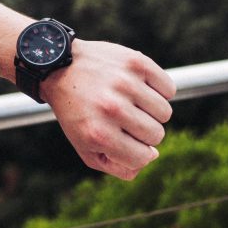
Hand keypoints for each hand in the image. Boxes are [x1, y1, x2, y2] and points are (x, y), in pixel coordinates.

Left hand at [41, 38, 175, 179]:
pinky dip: (159, 91)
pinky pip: (168, 88)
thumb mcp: (85, 146)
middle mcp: (112, 108)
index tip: (124, 138)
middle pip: (156, 134)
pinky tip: (139, 88)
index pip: (143, 157)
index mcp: (99, 133)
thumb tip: (152, 156)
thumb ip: (118, 165)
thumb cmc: (76, 110)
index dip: (137, 151)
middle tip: (124, 117)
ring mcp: (124, 83)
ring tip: (130, 101)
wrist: (59, 66)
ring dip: (151, 110)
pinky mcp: (135, 63)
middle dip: (143, 130)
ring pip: (165, 112)